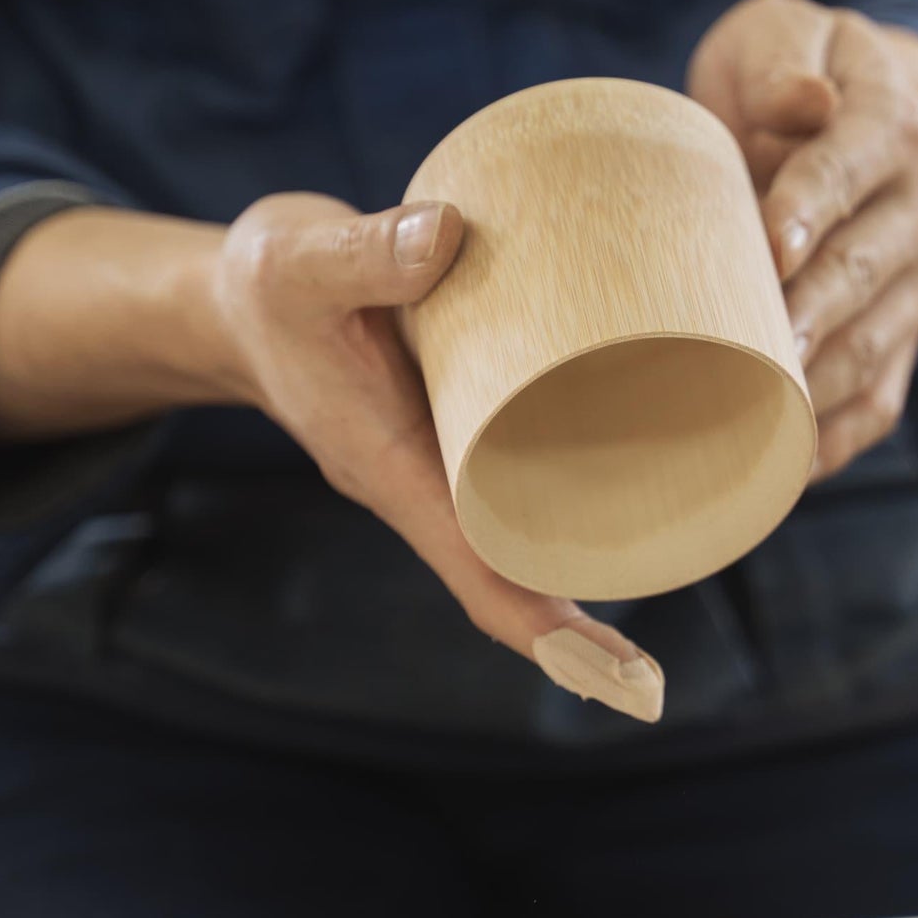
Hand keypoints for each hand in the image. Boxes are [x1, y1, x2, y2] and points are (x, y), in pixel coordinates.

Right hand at [0, 194, 662, 721]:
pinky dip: (577, 484)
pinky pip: (525, 466)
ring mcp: (445, 454)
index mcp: (387, 465)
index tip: (626, 685)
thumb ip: (364, 250)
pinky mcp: (464, 415)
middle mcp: (424, 478)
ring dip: (589, 560)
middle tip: (655, 685)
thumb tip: (447, 232)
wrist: (238, 301)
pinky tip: (642, 467)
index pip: (476, 571)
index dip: (549, 632)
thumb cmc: (267, 287)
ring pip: (524, 528)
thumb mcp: (296, 260)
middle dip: (577, 637)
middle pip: (510, 576)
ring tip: (679, 571)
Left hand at [689, 0, 917, 479]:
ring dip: (817, 387)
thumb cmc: (787, 76)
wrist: (851, 116)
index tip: (770, 247)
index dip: (812, 205)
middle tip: (743, 355)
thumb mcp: (780, 33)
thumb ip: (782, 59)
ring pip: (875, 346)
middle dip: (809, 316)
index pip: (853, 162)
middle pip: (867, 269)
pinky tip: (777, 469)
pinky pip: (881, 398)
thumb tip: (798, 100)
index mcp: (891, 120)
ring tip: (751, 421)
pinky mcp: (903, 333)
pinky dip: (834, 438)